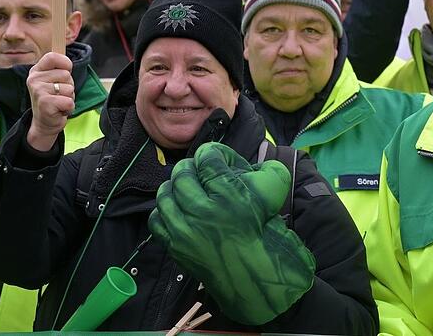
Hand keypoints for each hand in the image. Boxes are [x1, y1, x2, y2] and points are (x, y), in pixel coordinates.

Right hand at [26, 52, 74, 151]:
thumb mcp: (53, 80)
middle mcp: (34, 79)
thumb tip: (66, 43)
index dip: (65, 63)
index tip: (66, 71)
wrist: (44, 123)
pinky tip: (59, 110)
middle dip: (69, 86)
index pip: (52, 56)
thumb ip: (59, 67)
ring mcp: (38, 91)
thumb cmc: (52, 99)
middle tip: (59, 95)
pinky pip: (69, 101)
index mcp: (36, 71)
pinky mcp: (45, 104)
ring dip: (69, 97)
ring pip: (69, 88)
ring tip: (59, 102)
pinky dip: (69, 108)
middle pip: (66, 74)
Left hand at [148, 142, 315, 325]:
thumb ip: (268, 170)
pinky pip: (157, 220)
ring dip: (174, 187)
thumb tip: (250, 163)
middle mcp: (203, 212)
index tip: (216, 158)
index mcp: (229, 195)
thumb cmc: (267, 237)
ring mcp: (185, 231)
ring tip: (184, 188)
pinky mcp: (175, 247)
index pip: (207, 158)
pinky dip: (164, 211)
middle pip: (182, 174)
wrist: (256, 279)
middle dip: (190, 167)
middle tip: (199, 170)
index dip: (212, 153)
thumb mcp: (276, 195)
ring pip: (166, 195)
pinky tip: (176, 210)